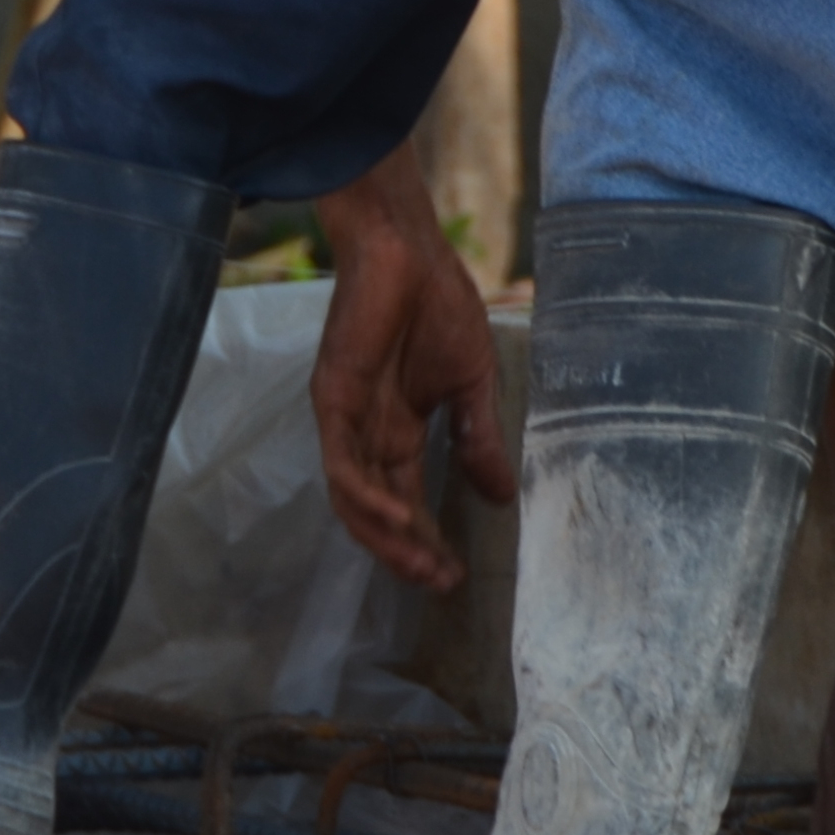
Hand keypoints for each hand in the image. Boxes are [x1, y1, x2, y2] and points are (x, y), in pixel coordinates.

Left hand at [307, 146, 517, 590]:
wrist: (407, 249)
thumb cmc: (437, 303)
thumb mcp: (471, 383)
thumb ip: (479, 438)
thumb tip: (502, 496)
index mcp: (396, 429)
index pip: (405, 499)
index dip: (426, 542)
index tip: (456, 576)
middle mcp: (366, 432)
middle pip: (376, 511)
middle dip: (406, 554)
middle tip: (440, 584)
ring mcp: (346, 419)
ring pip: (353, 499)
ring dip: (386, 539)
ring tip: (423, 567)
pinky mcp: (333, 400)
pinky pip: (343, 464)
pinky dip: (368, 498)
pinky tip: (400, 522)